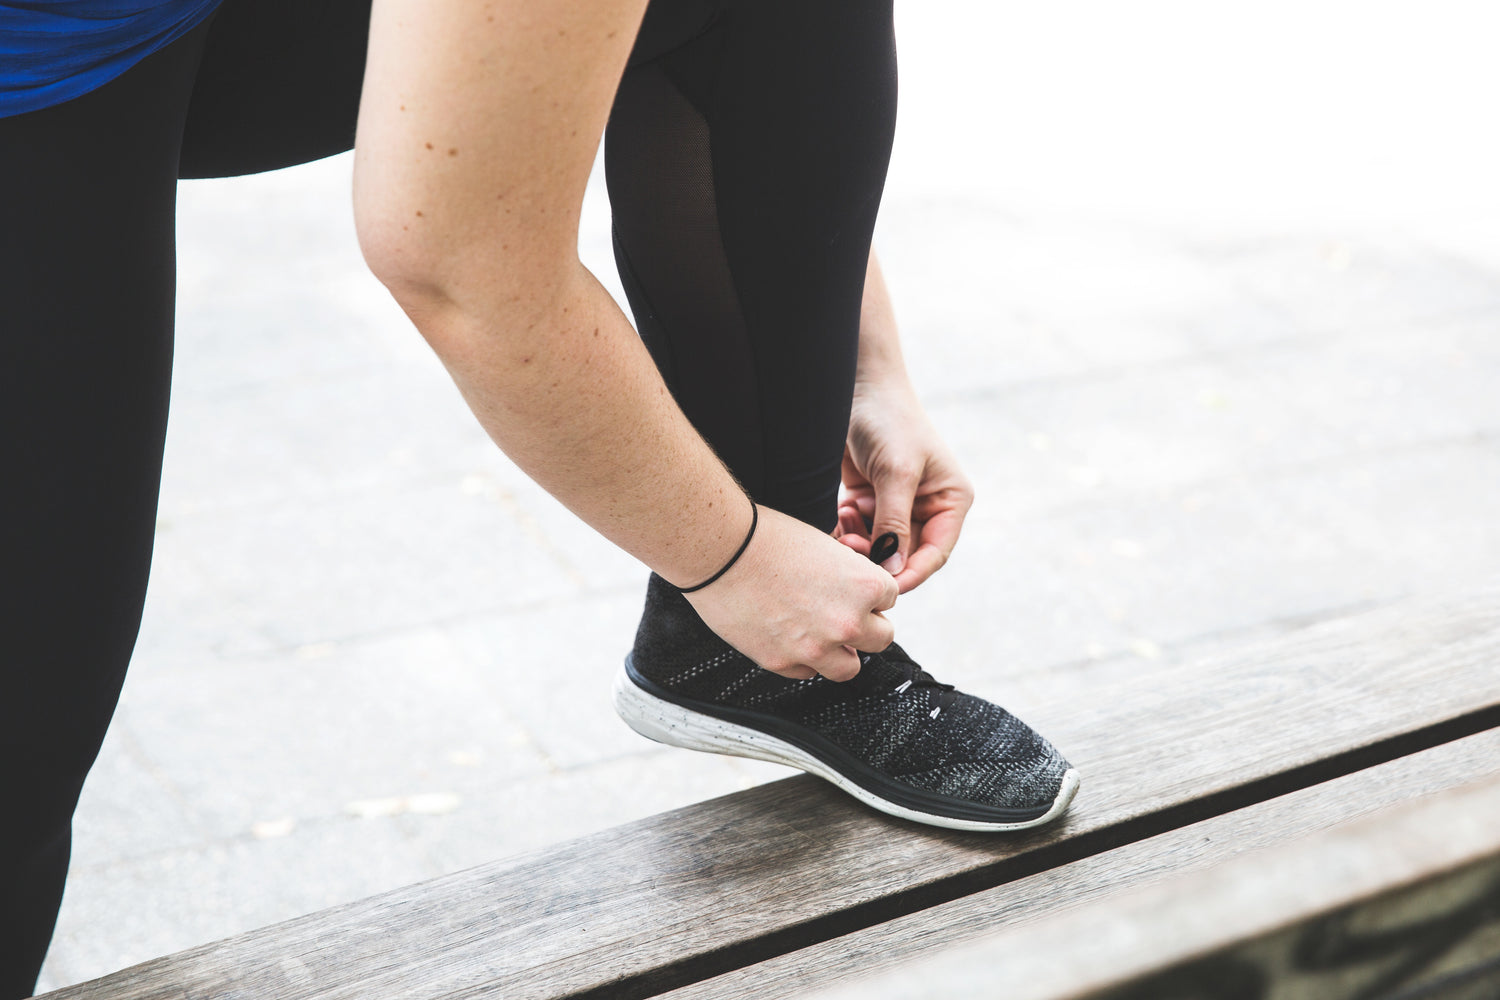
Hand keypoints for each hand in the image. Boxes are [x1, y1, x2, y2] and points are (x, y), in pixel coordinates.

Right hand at [684, 505, 897, 681]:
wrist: (721, 550)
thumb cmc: (769, 537)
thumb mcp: (826, 547)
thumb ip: (851, 576)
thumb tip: (860, 595)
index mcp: (866, 586)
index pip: (890, 600)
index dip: (870, 592)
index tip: (849, 587)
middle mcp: (848, 622)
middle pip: (881, 638)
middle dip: (865, 625)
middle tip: (843, 613)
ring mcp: (816, 648)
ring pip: (849, 667)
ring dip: (840, 651)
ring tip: (820, 633)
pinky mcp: (783, 662)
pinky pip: (807, 672)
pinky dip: (803, 658)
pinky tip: (788, 635)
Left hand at [835, 379, 973, 593]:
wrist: (857, 388)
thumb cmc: (888, 421)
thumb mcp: (897, 472)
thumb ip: (895, 523)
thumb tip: (893, 568)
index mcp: (949, 502)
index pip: (934, 553)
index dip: (911, 574)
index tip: (884, 588)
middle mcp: (926, 509)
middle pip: (903, 555)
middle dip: (878, 559)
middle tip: (852, 553)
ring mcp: (896, 507)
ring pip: (877, 549)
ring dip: (859, 546)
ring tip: (844, 525)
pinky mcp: (869, 502)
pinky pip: (858, 533)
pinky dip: (847, 533)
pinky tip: (840, 515)